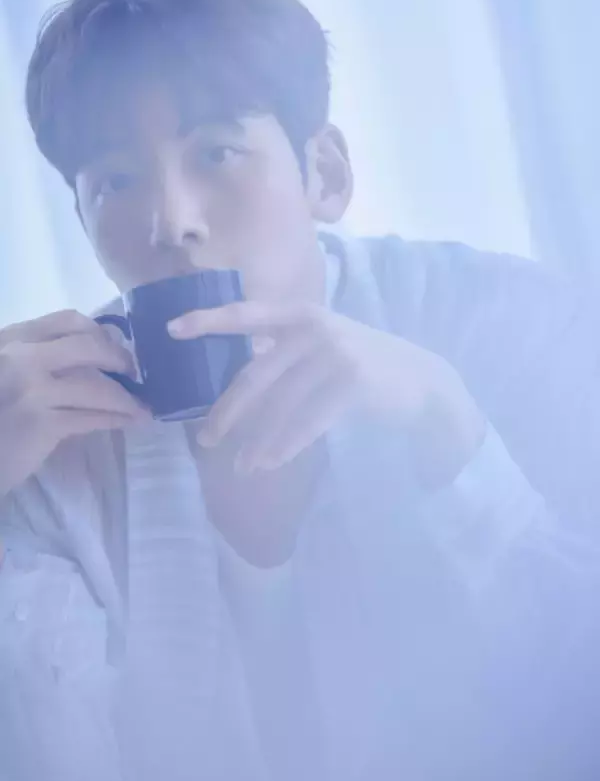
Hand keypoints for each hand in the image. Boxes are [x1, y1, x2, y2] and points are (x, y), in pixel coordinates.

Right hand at [0, 309, 149, 497]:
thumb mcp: (6, 369)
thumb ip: (40, 358)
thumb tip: (94, 358)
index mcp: (14, 338)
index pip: (68, 321)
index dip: (100, 332)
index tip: (114, 347)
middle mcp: (22, 357)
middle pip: (90, 347)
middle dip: (120, 360)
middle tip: (134, 374)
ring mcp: (32, 390)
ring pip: (97, 388)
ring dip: (127, 399)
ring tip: (142, 408)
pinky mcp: (42, 424)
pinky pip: (92, 418)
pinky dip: (116, 420)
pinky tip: (128, 422)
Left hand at [168, 301, 484, 483]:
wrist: (420, 382)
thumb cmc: (363, 365)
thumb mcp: (324, 344)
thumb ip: (286, 351)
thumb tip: (241, 381)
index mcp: (300, 315)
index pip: (245, 314)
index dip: (207, 320)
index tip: (171, 330)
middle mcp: (314, 328)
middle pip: (256, 375)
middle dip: (228, 412)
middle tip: (207, 440)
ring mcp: (335, 354)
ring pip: (280, 405)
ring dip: (258, 441)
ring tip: (242, 466)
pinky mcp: (352, 383)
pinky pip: (307, 421)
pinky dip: (286, 445)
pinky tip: (270, 462)